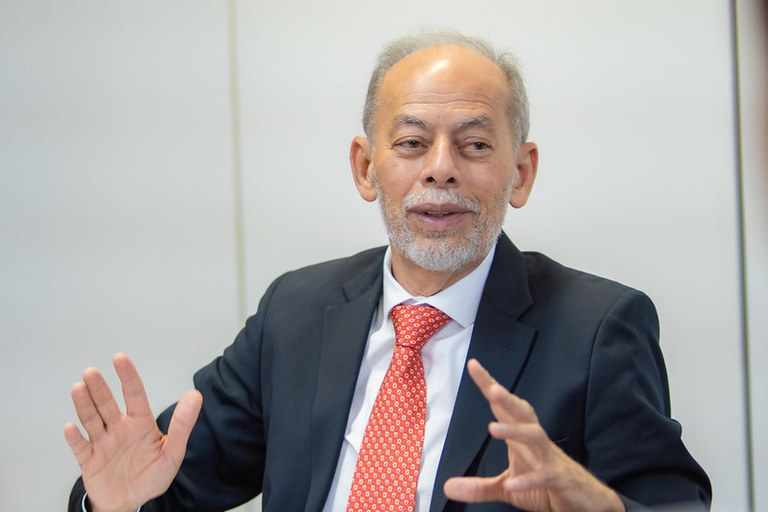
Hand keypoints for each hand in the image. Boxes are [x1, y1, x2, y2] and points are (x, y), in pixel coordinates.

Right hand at [63, 353, 201, 511]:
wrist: (130, 503)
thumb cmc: (151, 476)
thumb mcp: (172, 452)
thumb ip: (182, 425)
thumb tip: (195, 396)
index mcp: (139, 423)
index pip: (134, 394)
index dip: (127, 376)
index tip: (120, 358)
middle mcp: (119, 429)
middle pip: (107, 404)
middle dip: (99, 388)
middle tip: (91, 372)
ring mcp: (102, 443)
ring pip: (91, 420)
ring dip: (84, 405)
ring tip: (78, 388)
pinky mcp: (89, 460)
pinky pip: (80, 447)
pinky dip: (75, 438)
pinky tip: (71, 427)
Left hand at [443, 359, 623, 511]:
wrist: (585, 503)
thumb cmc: (546, 487)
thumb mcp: (507, 488)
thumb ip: (479, 487)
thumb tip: (447, 486)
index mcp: (521, 439)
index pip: (503, 407)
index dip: (489, 385)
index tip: (473, 364)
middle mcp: (535, 443)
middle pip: (523, 413)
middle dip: (508, 399)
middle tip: (492, 388)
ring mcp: (550, 459)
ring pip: (535, 436)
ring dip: (515, 430)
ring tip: (493, 428)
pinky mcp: (561, 479)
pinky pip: (545, 475)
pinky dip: (529, 480)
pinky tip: (512, 484)